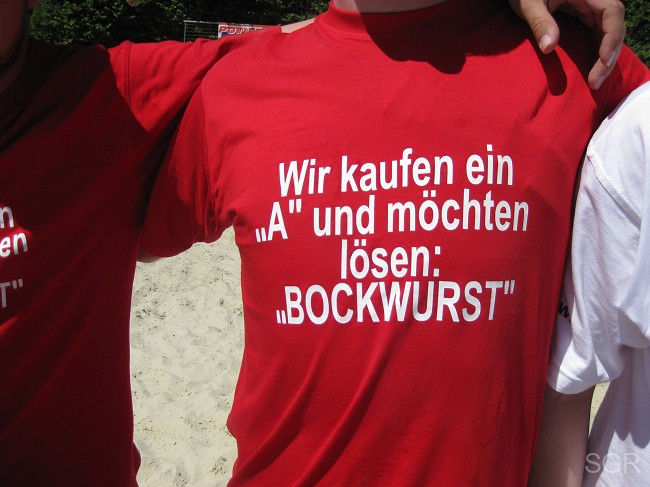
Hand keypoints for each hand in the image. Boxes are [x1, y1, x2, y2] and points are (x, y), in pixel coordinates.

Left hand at [509, 0, 625, 89]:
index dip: (612, 36)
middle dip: (608, 56)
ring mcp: (590, 8)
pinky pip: (597, 35)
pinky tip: (591, 72)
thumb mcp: (529, 3)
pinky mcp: (584, 17)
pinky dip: (597, 53)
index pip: (612, 11)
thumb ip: (540, 22)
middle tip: (595, 83)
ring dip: (604, 59)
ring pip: (607, 33)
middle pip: (614, 26)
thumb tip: (548, 48)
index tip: (604, 60)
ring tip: (594, 83)